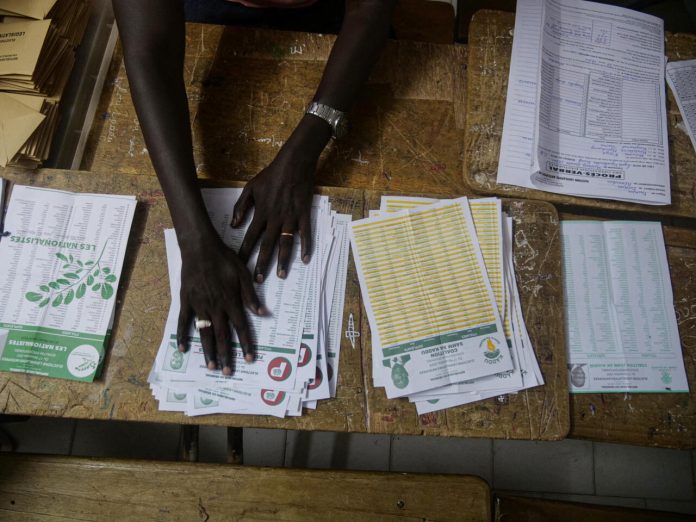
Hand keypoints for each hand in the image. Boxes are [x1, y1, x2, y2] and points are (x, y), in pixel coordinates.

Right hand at [176, 234, 265, 374]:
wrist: (200, 248)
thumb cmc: (224, 259)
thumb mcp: (243, 274)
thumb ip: (251, 296)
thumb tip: (263, 313)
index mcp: (231, 301)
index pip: (241, 328)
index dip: (246, 344)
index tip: (249, 359)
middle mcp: (215, 307)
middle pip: (222, 336)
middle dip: (226, 355)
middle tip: (228, 372)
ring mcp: (199, 306)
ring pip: (204, 333)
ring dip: (208, 351)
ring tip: (211, 366)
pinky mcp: (186, 301)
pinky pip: (184, 322)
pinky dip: (183, 336)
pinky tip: (183, 349)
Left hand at [231, 146, 317, 282]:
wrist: (293, 164)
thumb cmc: (271, 175)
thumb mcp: (250, 188)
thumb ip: (241, 207)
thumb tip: (233, 225)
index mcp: (261, 213)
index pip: (250, 238)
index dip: (244, 253)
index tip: (239, 265)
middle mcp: (275, 219)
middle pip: (267, 246)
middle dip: (262, 264)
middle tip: (259, 280)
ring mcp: (290, 218)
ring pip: (285, 244)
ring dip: (283, 261)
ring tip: (281, 276)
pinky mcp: (304, 215)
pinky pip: (305, 234)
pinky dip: (306, 247)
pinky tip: (306, 260)